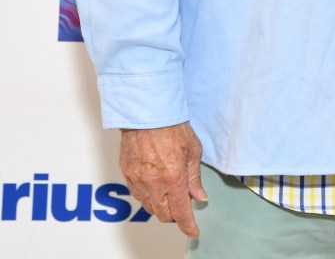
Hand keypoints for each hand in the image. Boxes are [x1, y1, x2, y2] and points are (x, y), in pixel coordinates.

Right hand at [120, 121, 206, 237]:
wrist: (148, 111)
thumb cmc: (172, 125)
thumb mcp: (193, 149)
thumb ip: (194, 177)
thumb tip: (199, 196)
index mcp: (174, 177)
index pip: (181, 211)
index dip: (188, 225)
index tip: (193, 231)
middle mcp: (154, 182)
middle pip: (163, 214)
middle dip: (174, 214)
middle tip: (182, 205)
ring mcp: (138, 179)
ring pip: (149, 206)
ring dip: (160, 206)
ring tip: (168, 194)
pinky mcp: (127, 173)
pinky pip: (137, 194)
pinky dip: (147, 196)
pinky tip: (154, 186)